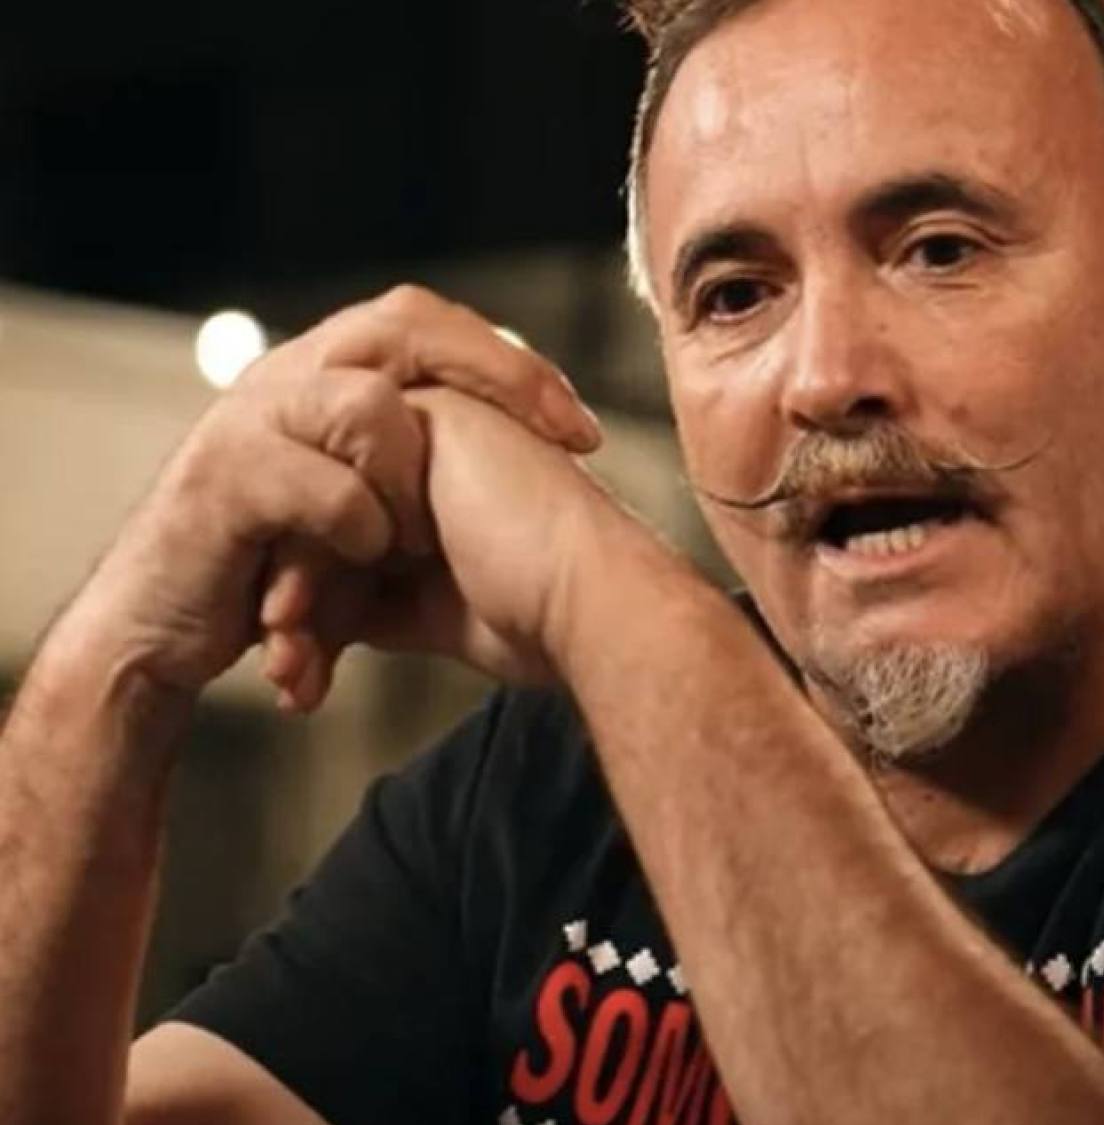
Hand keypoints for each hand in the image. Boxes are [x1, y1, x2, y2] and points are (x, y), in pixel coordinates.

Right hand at [59, 284, 600, 708]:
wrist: (166, 632)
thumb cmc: (279, 572)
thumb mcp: (368, 511)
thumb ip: (424, 470)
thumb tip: (538, 462)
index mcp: (329, 375)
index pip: (433, 321)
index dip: (513, 365)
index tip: (584, 431)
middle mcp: (289, 376)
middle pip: (403, 322)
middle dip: (495, 378)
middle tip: (561, 439)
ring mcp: (250, 419)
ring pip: (366, 405)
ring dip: (409, 480)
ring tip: (413, 541)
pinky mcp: (222, 480)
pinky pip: (321, 486)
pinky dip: (358, 530)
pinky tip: (364, 569)